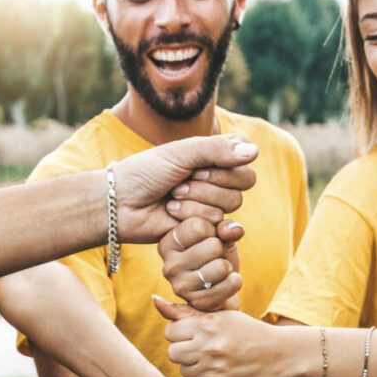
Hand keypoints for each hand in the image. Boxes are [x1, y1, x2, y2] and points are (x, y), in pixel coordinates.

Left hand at [115, 135, 257, 241]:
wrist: (121, 204)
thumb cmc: (146, 172)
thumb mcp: (181, 153)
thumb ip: (217, 150)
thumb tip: (255, 152)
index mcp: (214, 155)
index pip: (245, 155)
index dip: (226, 161)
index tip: (197, 163)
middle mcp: (217, 178)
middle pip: (243, 182)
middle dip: (209, 183)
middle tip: (180, 182)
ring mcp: (212, 202)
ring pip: (230, 204)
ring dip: (196, 200)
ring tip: (172, 197)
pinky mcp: (205, 226)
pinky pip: (216, 223)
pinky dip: (191, 216)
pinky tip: (172, 213)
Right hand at [158, 218, 243, 310]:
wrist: (222, 285)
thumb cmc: (218, 254)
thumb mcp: (220, 234)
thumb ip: (225, 226)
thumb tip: (232, 230)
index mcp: (168, 243)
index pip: (198, 226)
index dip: (213, 230)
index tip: (209, 238)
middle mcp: (169, 266)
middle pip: (213, 246)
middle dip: (222, 249)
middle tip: (215, 256)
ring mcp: (181, 287)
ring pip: (221, 267)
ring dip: (228, 266)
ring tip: (219, 269)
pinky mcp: (197, 303)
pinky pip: (229, 284)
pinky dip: (234, 281)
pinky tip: (225, 282)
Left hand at [158, 298, 281, 376]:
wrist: (280, 354)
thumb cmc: (247, 331)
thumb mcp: (221, 315)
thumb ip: (186, 311)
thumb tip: (154, 300)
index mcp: (208, 323)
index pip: (170, 331)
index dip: (180, 334)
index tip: (193, 334)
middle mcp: (210, 343)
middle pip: (173, 352)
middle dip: (182, 351)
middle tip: (198, 349)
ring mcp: (215, 365)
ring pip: (183, 369)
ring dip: (192, 366)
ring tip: (209, 360)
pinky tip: (217, 371)